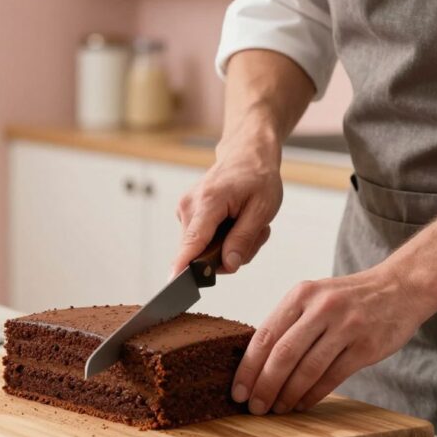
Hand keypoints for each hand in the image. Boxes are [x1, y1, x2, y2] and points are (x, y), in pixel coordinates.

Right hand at [171, 129, 283, 275]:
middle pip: (201, 252)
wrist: (246, 154)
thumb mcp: (262, 210)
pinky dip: (222, 238)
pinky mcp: (187, 214)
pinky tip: (235, 222)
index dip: (184, 264)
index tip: (173, 282)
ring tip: (246, 223)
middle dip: (230, 253)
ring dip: (229, 245)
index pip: (193, 241)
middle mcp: (189, 206)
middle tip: (255, 233)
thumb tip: (228, 265)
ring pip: (203, 249)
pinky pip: (202, 241)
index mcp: (209, 202)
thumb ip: (243, 240)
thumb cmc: (257, 177)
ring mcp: (185, 209)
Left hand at [232, 265, 436, 414]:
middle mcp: (321, 308)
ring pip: (308, 369)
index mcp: (301, 294)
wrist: (399, 288)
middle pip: (283, 354)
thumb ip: (288, 322)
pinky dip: (313, 395)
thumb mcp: (314, 296)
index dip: (248, 367)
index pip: (265, 335)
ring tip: (277, 409)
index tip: (237, 390)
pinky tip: (301, 404)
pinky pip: (332, 377)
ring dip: (288, 395)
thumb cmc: (348, 298)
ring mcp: (346, 327)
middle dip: (264, 386)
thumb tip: (256, 362)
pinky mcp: (366, 346)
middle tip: (254, 406)